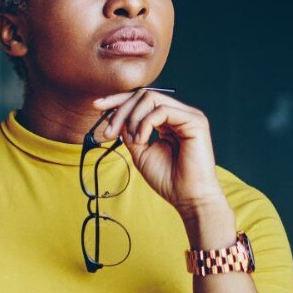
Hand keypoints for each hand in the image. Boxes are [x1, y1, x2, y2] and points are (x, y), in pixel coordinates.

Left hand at [93, 90, 226, 214]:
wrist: (187, 197)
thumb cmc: (167, 179)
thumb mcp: (139, 151)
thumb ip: (129, 132)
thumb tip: (113, 115)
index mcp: (168, 120)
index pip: (141, 100)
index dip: (118, 100)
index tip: (96, 106)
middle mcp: (179, 113)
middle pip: (143, 95)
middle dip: (120, 110)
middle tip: (108, 131)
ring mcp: (188, 115)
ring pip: (151, 98)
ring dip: (132, 117)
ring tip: (131, 140)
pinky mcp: (195, 121)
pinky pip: (162, 110)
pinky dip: (145, 123)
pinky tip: (141, 140)